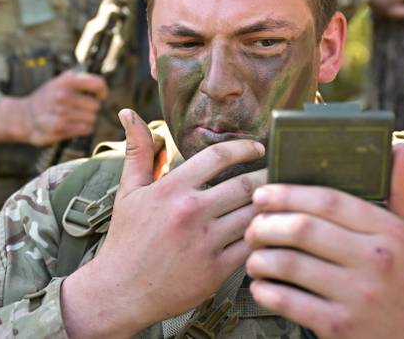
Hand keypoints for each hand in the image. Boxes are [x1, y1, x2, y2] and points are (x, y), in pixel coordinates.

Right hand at [0, 70, 106, 144]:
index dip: (102, 91)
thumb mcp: (62, 81)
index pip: (98, 84)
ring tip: (74, 117)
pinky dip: (82, 128)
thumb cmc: (49, 97)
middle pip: (96, 105)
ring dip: (86, 119)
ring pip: (92, 119)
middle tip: (79, 108)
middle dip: (91, 108)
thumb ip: (83, 81)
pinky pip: (85, 129)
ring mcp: (60, 112)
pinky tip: (72, 125)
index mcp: (66, 80)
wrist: (25, 115)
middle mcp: (63, 95)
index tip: (99, 96)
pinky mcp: (59, 128)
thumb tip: (102, 90)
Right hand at [61, 109, 266, 338]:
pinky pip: (252, 247)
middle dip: (267, 176)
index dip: (244, 148)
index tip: (258, 147)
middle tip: (280, 171)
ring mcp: (205, 242)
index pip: (218, 157)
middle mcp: (190, 212)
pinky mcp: (216, 271)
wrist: (120, 291)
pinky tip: (272, 230)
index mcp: (171, 189)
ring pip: (253, 215)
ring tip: (283, 198)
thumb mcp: (128, 191)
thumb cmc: (126, 238)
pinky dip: (266, 237)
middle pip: (245, 185)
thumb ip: (138, 150)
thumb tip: (129, 112)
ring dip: (271, 206)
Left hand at [245, 144, 403, 338]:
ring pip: (289, 265)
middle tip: (253, 226)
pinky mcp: (339, 327)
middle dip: (266, 224)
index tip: (263, 193)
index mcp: (390, 232)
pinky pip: (289, 302)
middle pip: (302, 229)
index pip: (329, 201)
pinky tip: (261, 286)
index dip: (288, 193)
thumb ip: (402, 191)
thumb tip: (396, 146)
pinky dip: (266, 291)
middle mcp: (375, 260)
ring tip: (253, 256)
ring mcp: (357, 296)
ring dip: (260, 257)